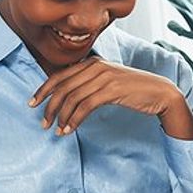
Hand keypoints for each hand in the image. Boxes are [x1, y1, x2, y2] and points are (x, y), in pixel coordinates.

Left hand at [29, 56, 192, 139]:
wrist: (160, 92)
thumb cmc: (133, 89)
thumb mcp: (108, 81)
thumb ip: (89, 82)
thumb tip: (66, 95)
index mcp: (93, 62)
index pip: (59, 75)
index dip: (43, 90)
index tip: (32, 103)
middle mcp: (96, 66)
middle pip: (63, 87)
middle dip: (49, 106)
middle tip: (43, 123)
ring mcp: (104, 77)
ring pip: (72, 98)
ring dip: (61, 116)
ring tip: (57, 130)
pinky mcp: (112, 90)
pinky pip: (85, 106)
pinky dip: (74, 120)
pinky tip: (70, 130)